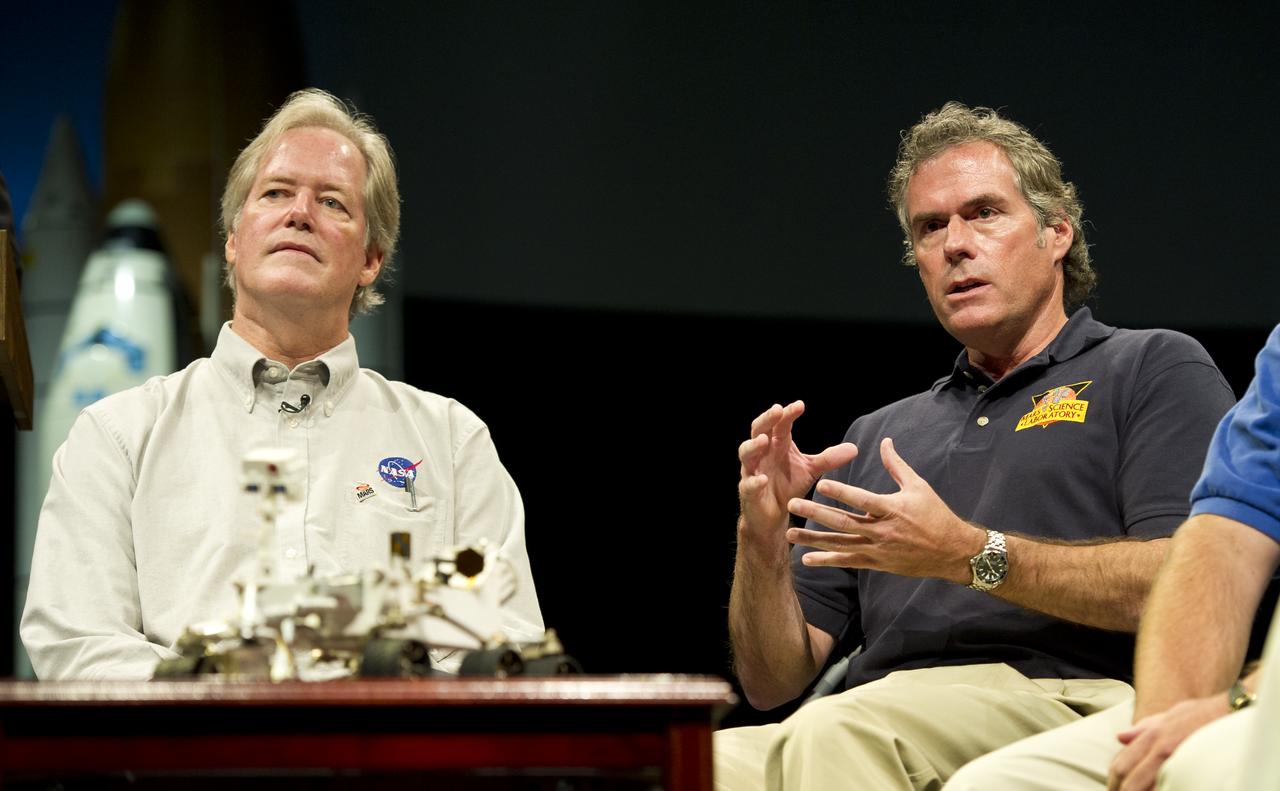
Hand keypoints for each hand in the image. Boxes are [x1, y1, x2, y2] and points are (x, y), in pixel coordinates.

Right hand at [738, 401, 856, 539]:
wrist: (773, 516)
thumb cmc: (788, 486)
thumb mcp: (810, 470)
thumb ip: (828, 459)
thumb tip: (854, 448)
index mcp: (777, 445)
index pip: (780, 424)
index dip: (788, 414)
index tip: (800, 405)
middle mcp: (762, 454)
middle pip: (758, 430)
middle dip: (766, 420)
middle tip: (777, 410)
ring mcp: (752, 471)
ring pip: (746, 454)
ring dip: (753, 446)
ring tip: (764, 440)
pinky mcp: (749, 492)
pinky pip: (748, 484)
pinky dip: (755, 481)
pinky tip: (763, 479)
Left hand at [785, 437, 981, 582]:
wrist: (952, 552)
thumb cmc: (936, 515)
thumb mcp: (918, 486)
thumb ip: (896, 465)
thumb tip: (885, 441)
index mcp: (892, 509)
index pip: (862, 499)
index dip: (841, 492)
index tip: (820, 483)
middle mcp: (882, 531)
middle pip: (844, 522)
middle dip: (816, 514)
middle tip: (791, 505)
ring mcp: (878, 549)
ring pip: (840, 544)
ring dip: (813, 540)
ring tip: (790, 533)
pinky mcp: (876, 563)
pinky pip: (848, 561)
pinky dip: (827, 560)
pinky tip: (807, 559)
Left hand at [1106, 696, 1227, 790]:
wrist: (1236, 712)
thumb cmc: (1206, 714)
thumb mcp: (1172, 714)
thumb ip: (1146, 727)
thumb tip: (1120, 737)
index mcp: (1153, 735)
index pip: (1121, 763)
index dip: (1115, 781)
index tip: (1114, 790)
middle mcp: (1159, 747)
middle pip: (1129, 779)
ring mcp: (1176, 759)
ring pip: (1147, 787)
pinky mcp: (1193, 768)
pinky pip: (1170, 786)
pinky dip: (1164, 789)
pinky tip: (1165, 790)